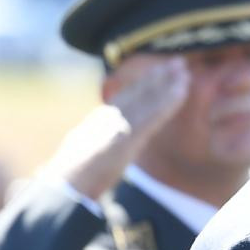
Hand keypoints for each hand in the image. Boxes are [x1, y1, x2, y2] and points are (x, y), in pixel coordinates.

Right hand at [43, 54, 190, 202]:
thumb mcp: (82, 153)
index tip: (159, 71)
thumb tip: (89, 142)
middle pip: (138, 92)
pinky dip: (168, 102)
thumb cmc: (72, 178)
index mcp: (98, 122)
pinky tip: (182, 91)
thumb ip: (92, 143)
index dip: (144, 83)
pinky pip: (152, 116)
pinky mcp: (126, 137)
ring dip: (167, 83)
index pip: (125, 98)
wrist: (64, 188)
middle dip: (158, 75)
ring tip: (184, 68)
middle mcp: (108, 118)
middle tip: (177, 61)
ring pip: (147, 99)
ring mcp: (117, 126)